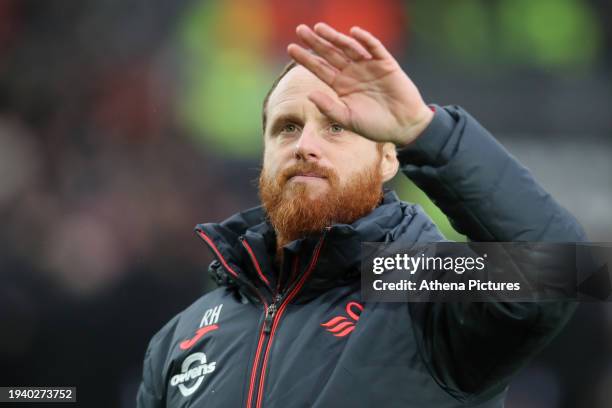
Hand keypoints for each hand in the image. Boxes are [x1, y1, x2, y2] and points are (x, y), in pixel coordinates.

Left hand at [288, 23, 433, 146]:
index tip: (291, 48)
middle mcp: (352, 73)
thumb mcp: (348, 119)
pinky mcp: (386, 64)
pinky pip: (374, 49)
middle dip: (316, 42)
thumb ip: (328, 108)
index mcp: (341, 86)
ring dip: (335, 37)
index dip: (306, 58)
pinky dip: (365, 40)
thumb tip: (309, 94)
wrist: (403, 127)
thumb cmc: (374, 126)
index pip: (320, 68)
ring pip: (349, 47)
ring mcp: (369, 67)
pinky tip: (353, 32)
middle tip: (300, 30)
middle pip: (330, 54)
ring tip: (320, 28)